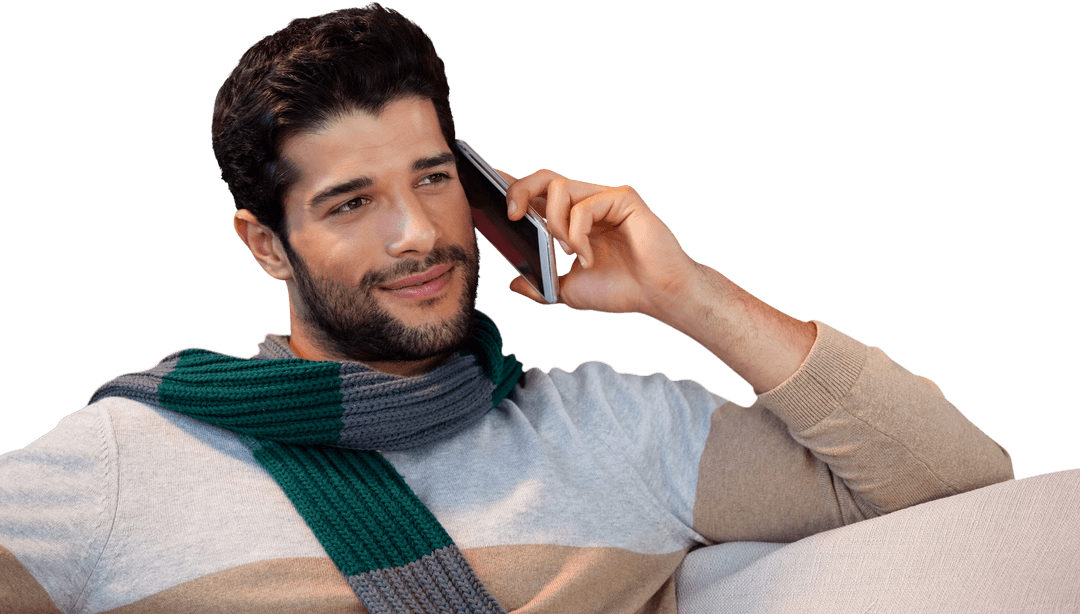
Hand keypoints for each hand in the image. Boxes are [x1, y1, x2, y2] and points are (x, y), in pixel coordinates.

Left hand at [500, 169, 700, 318]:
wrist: (657, 295)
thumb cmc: (621, 289)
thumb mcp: (568, 291)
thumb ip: (541, 284)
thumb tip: (513, 282)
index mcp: (571, 219)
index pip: (536, 195)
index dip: (511, 186)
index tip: (483, 185)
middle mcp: (585, 203)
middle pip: (543, 177)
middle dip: (519, 190)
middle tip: (511, 215)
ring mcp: (604, 198)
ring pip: (559, 187)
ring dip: (553, 223)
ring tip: (565, 251)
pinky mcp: (622, 198)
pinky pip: (584, 205)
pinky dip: (577, 234)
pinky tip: (587, 256)